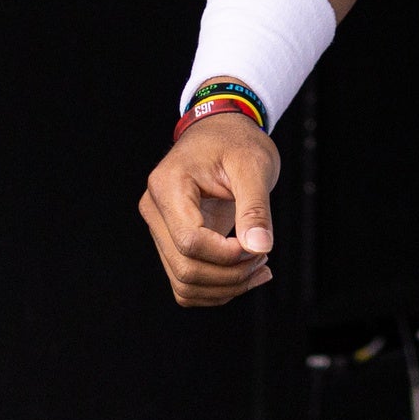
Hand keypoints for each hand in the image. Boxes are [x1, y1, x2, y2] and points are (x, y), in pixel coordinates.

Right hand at [141, 111, 282, 305]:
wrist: (222, 132)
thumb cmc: (236, 141)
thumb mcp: (253, 165)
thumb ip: (255, 208)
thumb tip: (259, 247)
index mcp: (168, 185)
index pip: (190, 241)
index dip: (227, 255)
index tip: (259, 246)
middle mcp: (155, 210)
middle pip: (185, 268)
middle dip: (231, 275)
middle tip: (264, 255)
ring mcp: (159, 228)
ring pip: (184, 284)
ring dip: (225, 287)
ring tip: (259, 265)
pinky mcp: (171, 241)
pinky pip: (187, 281)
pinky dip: (217, 287)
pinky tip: (245, 271)